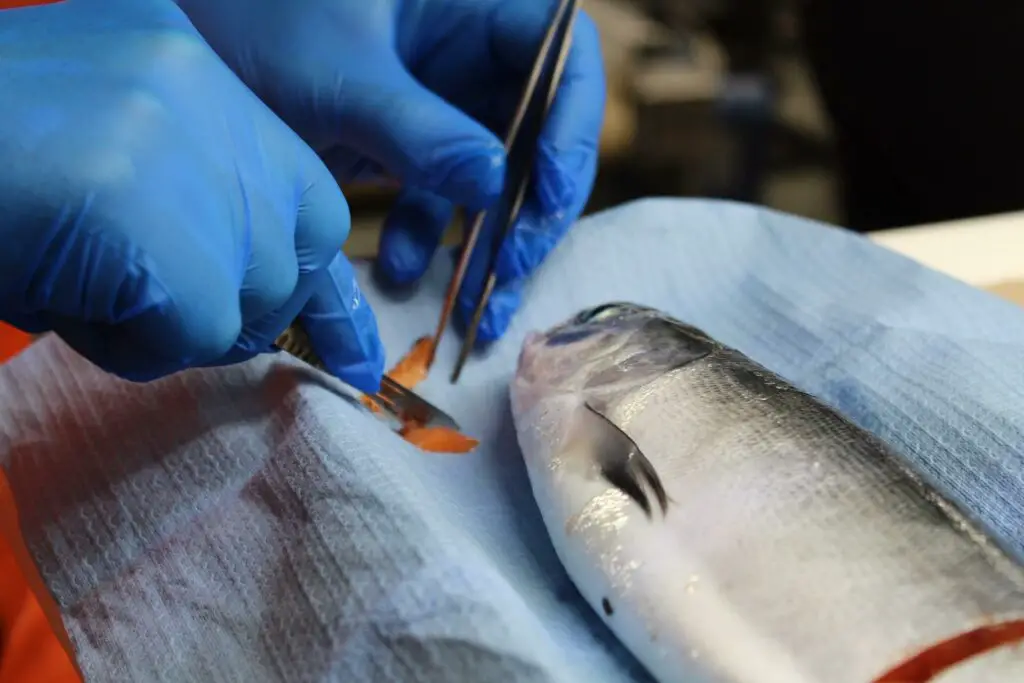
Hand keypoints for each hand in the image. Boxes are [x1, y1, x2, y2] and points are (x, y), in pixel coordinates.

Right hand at [0, 0, 383, 390]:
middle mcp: (196, 86)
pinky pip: (190, 329)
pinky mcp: (137, 210)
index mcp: (186, 63)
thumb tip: (272, 294)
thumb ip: (194, 194)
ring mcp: (171, 141)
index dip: (316, 276)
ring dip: (173, 323)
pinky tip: (61, 299)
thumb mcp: (103, 157)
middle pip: (298, 246)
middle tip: (156, 301)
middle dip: (244, 303)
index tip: (351, 357)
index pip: (310, 191)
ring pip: (245, 297)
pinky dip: (130, 343)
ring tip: (79, 283)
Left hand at [175, 0, 605, 343]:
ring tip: (475, 307)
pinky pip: (442, 195)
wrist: (186, 41)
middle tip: (511, 270)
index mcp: (470, 1)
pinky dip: (428, 238)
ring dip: (487, 244)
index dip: (572, 123)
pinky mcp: (409, 141)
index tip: (545, 188)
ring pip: (497, 176)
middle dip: (531, 207)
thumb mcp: (340, 78)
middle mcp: (469, 48)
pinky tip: (403, 275)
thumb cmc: (253, 20)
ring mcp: (441, 98)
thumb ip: (418, 130)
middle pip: (540, 129)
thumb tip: (496, 187)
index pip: (562, 54)